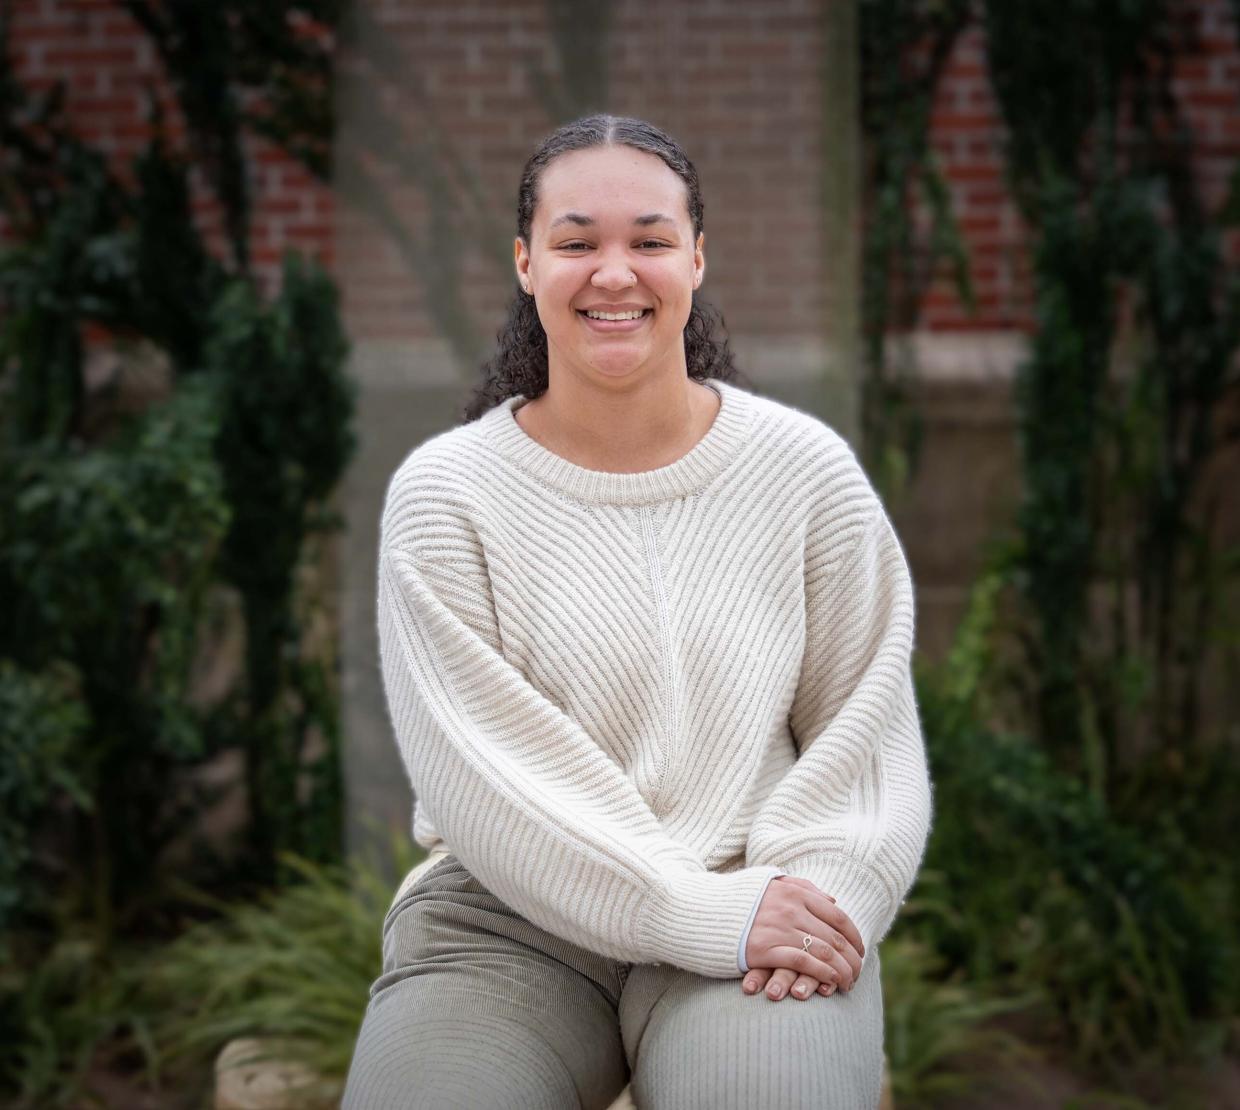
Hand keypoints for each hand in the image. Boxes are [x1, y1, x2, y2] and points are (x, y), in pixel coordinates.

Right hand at [741, 875, 864, 1001]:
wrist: (702, 910)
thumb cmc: (739, 899)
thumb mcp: (771, 883)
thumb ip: (802, 887)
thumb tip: (832, 900)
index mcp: (794, 892)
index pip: (837, 916)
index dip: (854, 936)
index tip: (861, 951)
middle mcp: (790, 909)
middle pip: (834, 936)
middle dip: (852, 958)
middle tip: (859, 972)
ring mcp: (778, 929)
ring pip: (824, 952)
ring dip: (843, 970)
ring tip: (849, 983)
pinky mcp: (765, 949)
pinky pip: (804, 963)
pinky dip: (823, 973)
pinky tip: (831, 983)